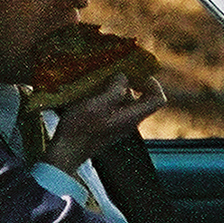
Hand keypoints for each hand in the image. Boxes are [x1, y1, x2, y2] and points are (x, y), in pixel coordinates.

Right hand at [41, 73, 164, 174]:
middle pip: (142, 98)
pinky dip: (107, 95)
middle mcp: (129, 121)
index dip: (153, 83)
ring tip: (99, 78)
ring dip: (116, 87)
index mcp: (131, 117)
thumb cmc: (80, 129)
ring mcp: (118, 124)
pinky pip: (114, 106)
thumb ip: (114, 89)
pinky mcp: (106, 125)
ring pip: (126, 101)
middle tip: (114, 70)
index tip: (137, 72)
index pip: (158, 99)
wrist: (65, 152)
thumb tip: (123, 76)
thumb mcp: (97, 104)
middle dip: (131, 82)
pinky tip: (91, 90)